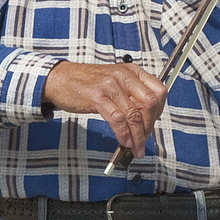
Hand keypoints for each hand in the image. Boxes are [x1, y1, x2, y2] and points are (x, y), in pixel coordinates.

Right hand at [44, 60, 166, 159]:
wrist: (60, 79)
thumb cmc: (86, 83)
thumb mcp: (114, 82)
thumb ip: (130, 96)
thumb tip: (144, 121)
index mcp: (132, 71)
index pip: (158, 92)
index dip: (159, 113)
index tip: (152, 126)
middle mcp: (124, 76)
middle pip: (150, 104)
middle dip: (149, 127)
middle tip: (144, 140)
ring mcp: (111, 85)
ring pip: (134, 115)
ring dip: (137, 136)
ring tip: (135, 148)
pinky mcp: (98, 97)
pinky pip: (117, 119)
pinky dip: (123, 134)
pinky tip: (123, 141)